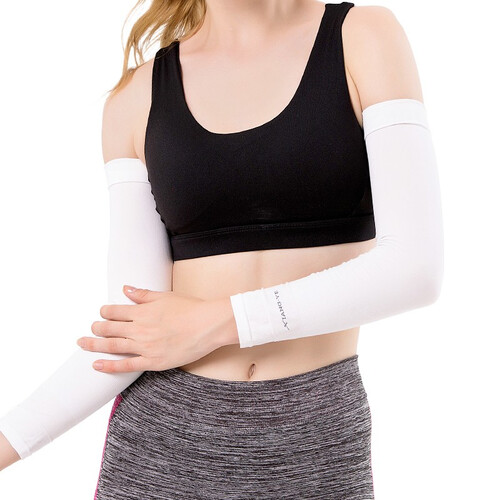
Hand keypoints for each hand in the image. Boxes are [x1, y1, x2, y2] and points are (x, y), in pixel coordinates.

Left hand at [76, 286, 223, 372]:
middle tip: (90, 329)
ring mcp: (145, 346)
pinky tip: (97, 365)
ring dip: (95, 345)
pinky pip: (127, 366)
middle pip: (109, 329)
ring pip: (113, 346)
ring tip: (83, 344)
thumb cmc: (191, 308)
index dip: (105, 311)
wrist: (209, 325)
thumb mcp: (166, 296)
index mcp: (142, 311)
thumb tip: (125, 289)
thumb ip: (143, 294)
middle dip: (97, 328)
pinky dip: (110, 366)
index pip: (115, 311)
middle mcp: (140, 329)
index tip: (103, 312)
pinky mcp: (153, 361)